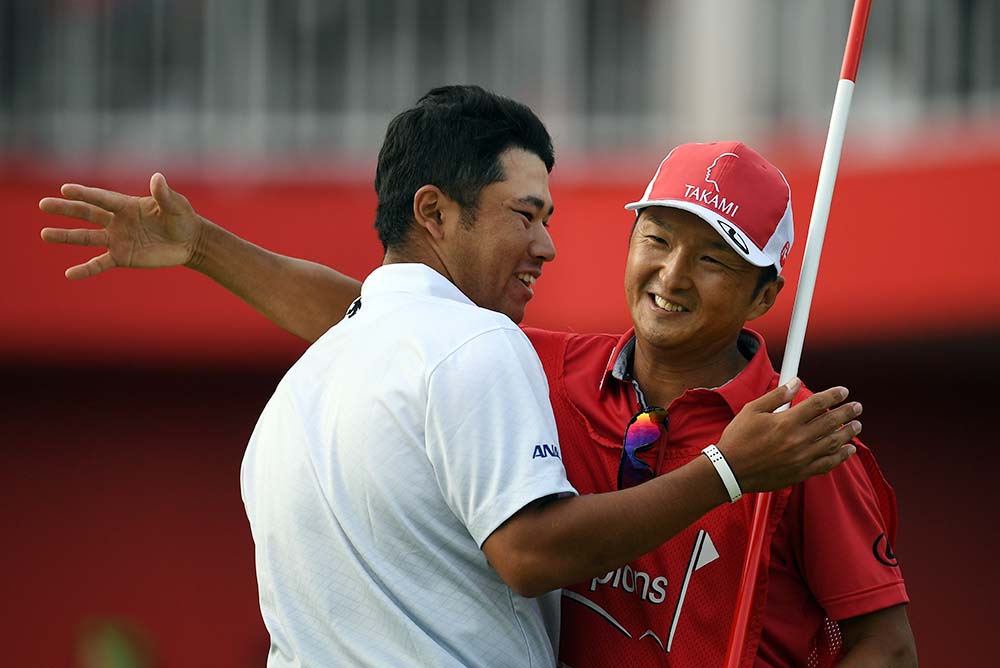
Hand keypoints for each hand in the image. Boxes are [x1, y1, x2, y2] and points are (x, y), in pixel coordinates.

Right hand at [39, 173, 202, 278]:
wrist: (189, 242)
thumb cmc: (182, 219)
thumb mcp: (176, 205)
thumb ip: (164, 194)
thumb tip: (157, 177)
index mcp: (127, 205)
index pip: (102, 198)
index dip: (85, 193)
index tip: (65, 189)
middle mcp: (117, 221)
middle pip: (87, 214)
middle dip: (66, 209)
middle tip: (43, 204)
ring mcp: (117, 239)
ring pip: (87, 238)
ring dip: (66, 237)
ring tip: (44, 234)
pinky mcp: (122, 257)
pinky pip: (100, 263)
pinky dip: (85, 269)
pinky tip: (69, 274)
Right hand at [717, 379, 860, 492]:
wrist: (730, 471)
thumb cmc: (738, 439)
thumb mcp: (752, 410)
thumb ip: (776, 395)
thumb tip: (796, 382)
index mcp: (786, 422)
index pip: (818, 403)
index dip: (833, 395)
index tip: (842, 391)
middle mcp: (797, 440)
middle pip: (830, 422)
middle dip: (847, 412)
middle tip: (857, 407)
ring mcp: (802, 458)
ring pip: (833, 443)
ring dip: (849, 433)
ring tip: (857, 425)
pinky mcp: (801, 473)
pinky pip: (828, 464)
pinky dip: (841, 456)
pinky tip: (849, 449)